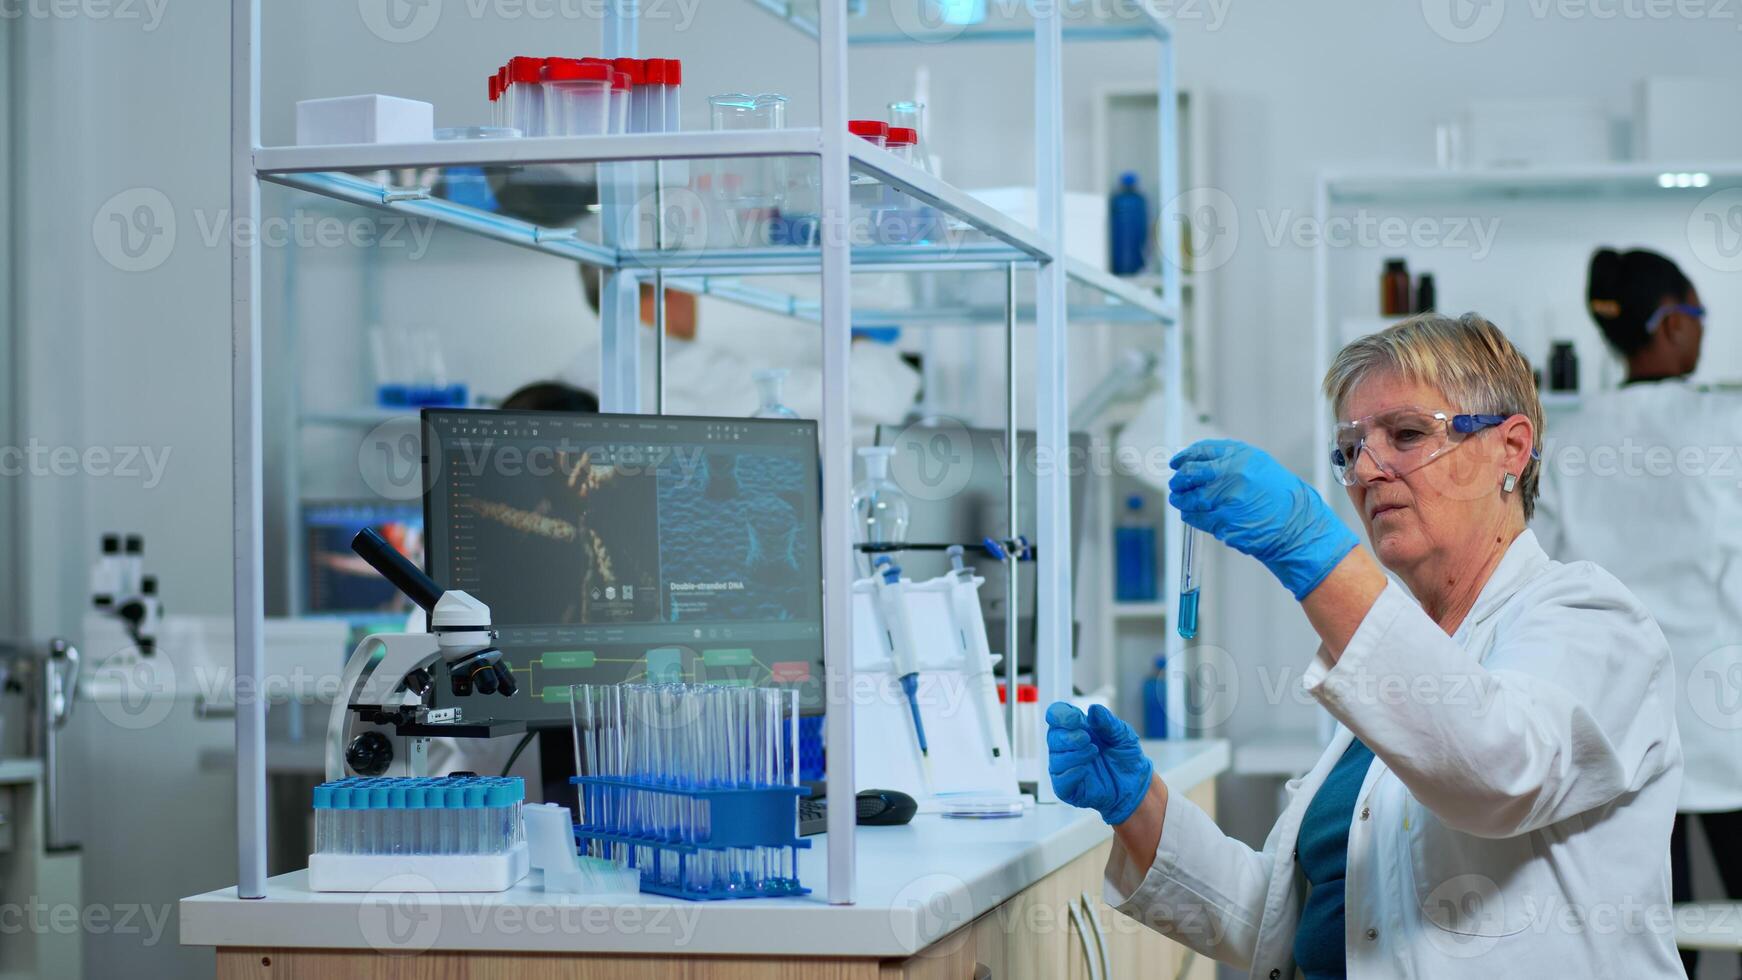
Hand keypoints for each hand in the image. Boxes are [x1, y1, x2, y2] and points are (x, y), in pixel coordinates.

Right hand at [1046, 702, 1152, 825]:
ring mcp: (1066, 767)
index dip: (1061, 714)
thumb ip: (1108, 721)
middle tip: (1087, 739)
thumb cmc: (1125, 757)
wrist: (1134, 783)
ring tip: (1093, 753)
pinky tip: (1085, 771)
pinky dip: (1071, 774)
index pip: (1056, 715)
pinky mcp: (1068, 788)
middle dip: (1069, 737)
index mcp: (1076, 728)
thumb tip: (1094, 709)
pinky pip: (1060, 780)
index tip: (1076, 719)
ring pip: (1056, 758)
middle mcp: (1067, 746)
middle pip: (1053, 736)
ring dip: (1074, 754)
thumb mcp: (1123, 734)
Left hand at [1169, 439, 1357, 600]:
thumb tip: (1196, 460)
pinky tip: (1191, 514)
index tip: (1177, 463)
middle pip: (1190, 474)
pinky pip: (1197, 518)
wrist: (1296, 525)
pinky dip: (1191, 516)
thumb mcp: (1258, 465)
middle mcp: (1232, 475)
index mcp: (1240, 457)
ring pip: (1190, 498)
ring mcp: (1227, 500)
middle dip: (1179, 480)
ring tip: (1180, 500)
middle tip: (1175, 484)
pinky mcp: (1224, 523)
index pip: (1201, 452)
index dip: (1184, 458)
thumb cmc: (1278, 495)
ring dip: (1181, 500)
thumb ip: (1228, 460)